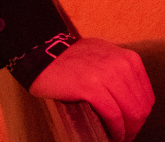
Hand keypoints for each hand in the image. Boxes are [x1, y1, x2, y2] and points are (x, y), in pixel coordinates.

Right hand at [29, 37, 154, 141]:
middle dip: (134, 126)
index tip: (129, 123)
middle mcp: (120, 63)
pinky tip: (110, 134)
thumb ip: (119, 72)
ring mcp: (106, 74)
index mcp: (126, 57)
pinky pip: (114, 117)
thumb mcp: (102, 56)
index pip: (146, 96)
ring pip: (132, 114)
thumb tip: (133, 99)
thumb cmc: (69, 59)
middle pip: (141, 107)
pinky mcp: (91, 87)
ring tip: (117, 136)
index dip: (139, 114)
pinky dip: (115, 130)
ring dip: (126, 131)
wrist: (40, 53)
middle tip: (124, 134)